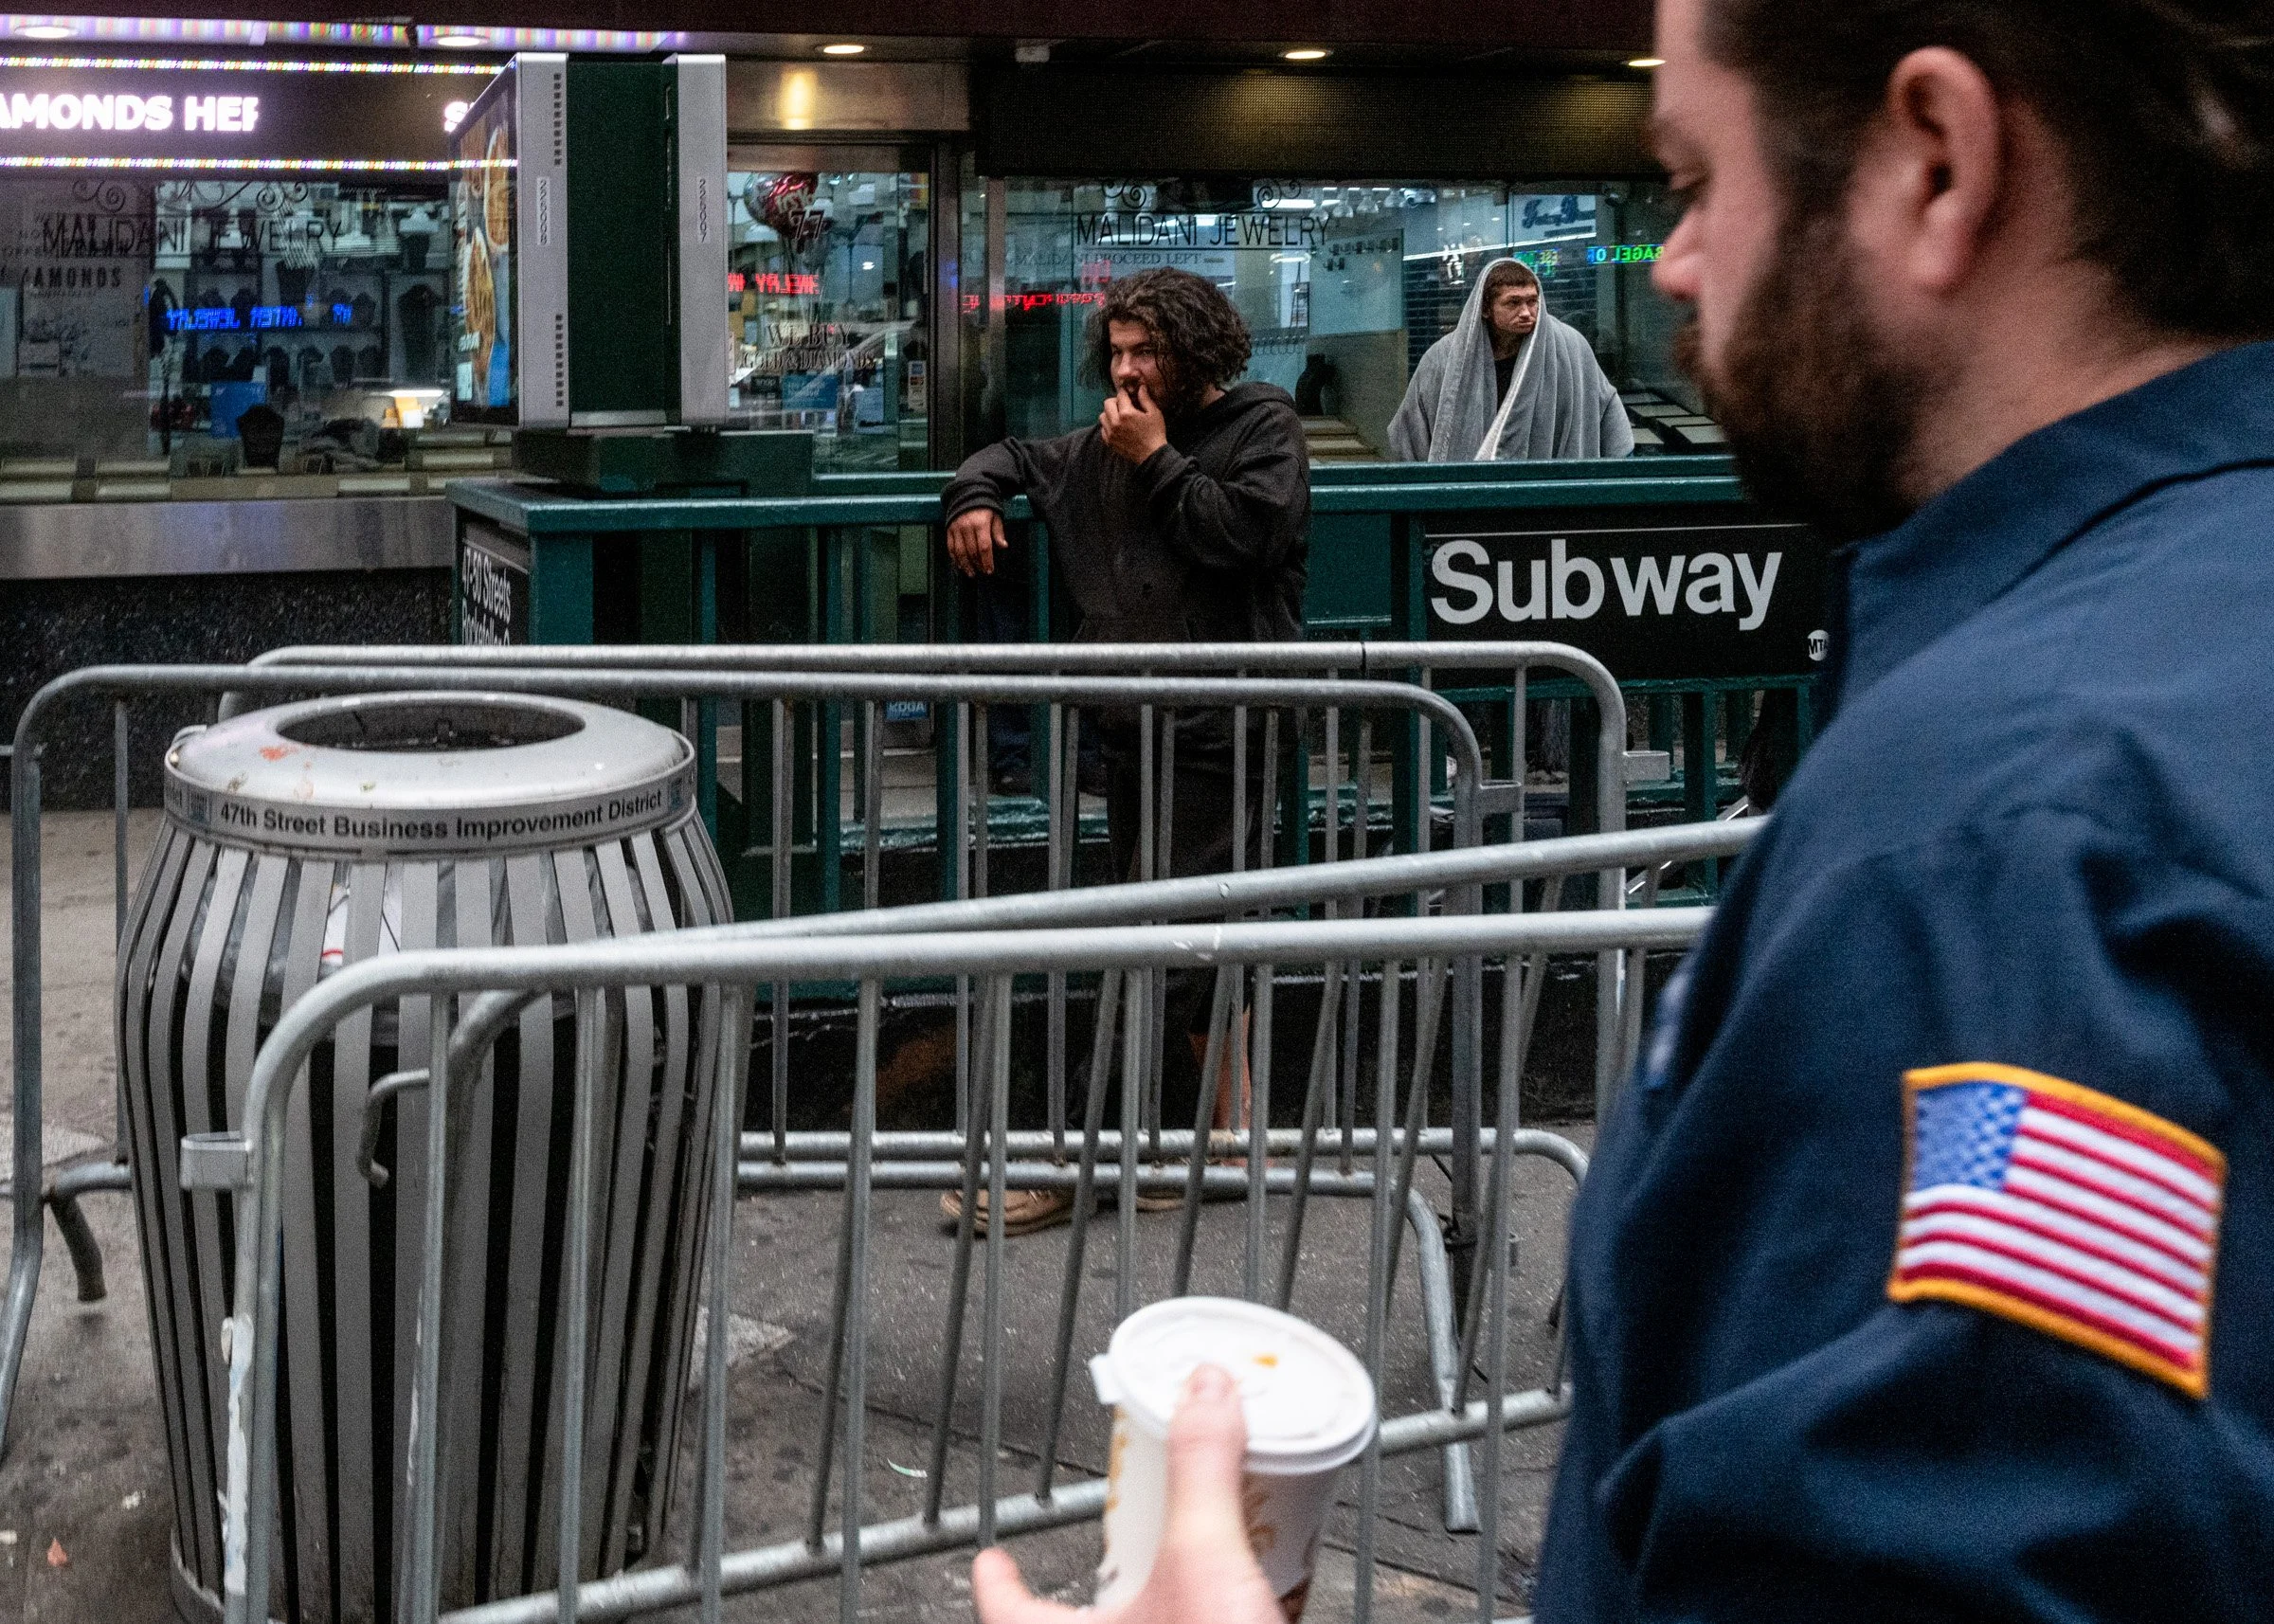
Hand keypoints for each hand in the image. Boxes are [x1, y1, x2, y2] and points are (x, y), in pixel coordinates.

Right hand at [948, 507, 1008, 576]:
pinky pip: (951, 547)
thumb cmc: (985, 507)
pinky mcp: (949, 529)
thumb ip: (998, 532)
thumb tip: (1003, 546)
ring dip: (965, 564)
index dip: (987, 561)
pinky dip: (954, 558)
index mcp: (980, 524)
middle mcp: (967, 527)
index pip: (984, 547)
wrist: (967, 494)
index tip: (989, 570)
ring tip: (970, 573)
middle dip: (978, 564)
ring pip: (960, 551)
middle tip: (982, 572)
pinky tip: (959, 565)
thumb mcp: (995, 516)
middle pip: (972, 551)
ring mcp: (956, 529)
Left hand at [972, 1366, 1278, 1623]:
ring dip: (1149, 1616)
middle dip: (1086, 1597)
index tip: (991, 1557)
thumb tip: (1204, 1391)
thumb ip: (1202, 1471)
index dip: (998, 1584)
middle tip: (1109, 1554)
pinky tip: (1231, 1621)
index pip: (1006, 1614)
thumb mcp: (1207, 1561)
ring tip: (1176, 1583)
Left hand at [1099, 383, 1169, 464]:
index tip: (1128, 394)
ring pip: (1102, 416)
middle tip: (1123, 405)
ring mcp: (1111, 433)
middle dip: (1115, 401)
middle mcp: (1116, 422)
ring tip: (1119, 416)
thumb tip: (1140, 387)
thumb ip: (1145, 399)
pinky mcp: (1110, 442)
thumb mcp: (1154, 413)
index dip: (1125, 393)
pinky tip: (1117, 427)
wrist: (1152, 455)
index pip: (1120, 395)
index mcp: (1127, 413)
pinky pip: (1103, 429)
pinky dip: (1108, 426)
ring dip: (1109, 413)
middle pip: (1107, 403)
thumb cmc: (1155, 433)